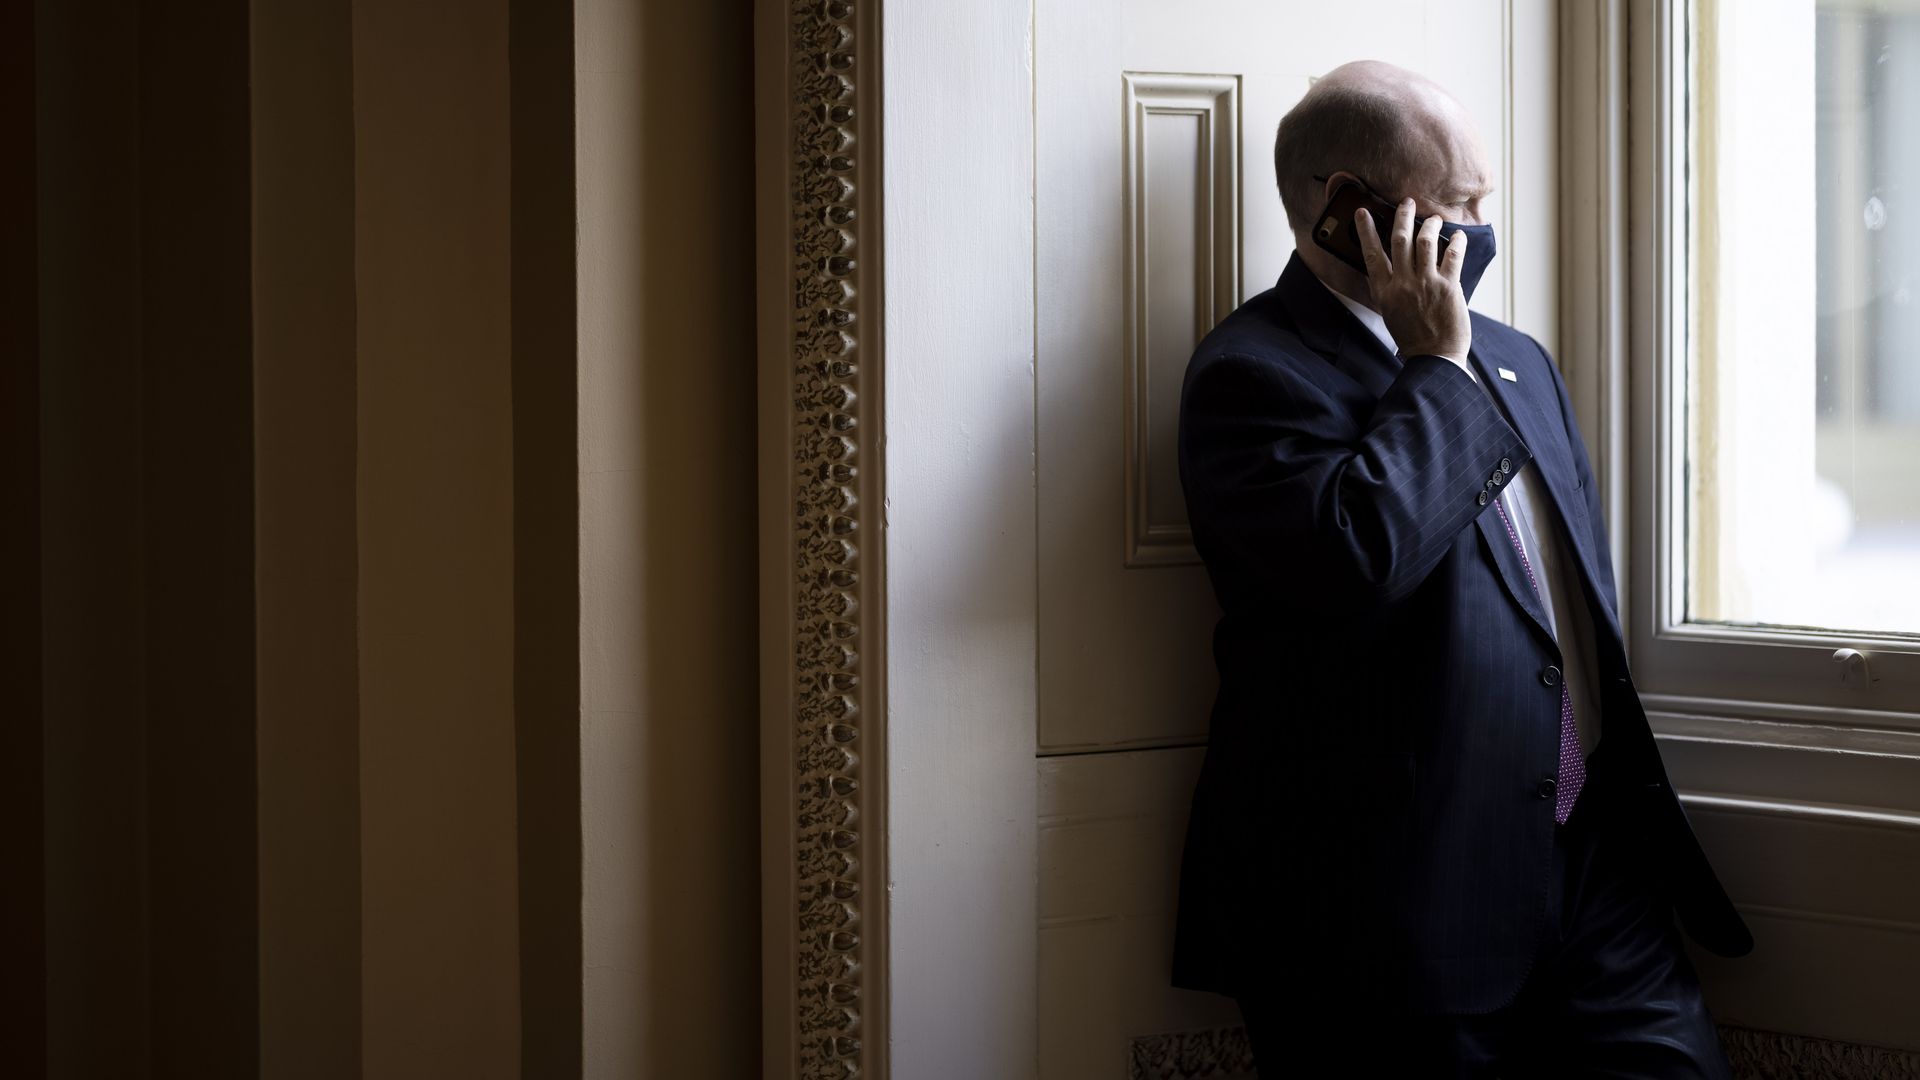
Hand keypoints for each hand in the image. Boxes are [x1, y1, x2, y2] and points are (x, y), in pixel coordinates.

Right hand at [1355, 198, 1470, 362]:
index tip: (1362, 212)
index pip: (1371, 254)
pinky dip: (1456, 242)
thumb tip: (1387, 265)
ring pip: (1425, 241)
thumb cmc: (1412, 336)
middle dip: (1403, 216)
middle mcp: (1403, 284)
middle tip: (1407, 203)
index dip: (1366, 230)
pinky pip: (1452, 255)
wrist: (1434, 356)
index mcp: (1384, 291)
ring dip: (1429, 224)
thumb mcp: (1389, 311)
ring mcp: (1426, 283)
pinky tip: (1458, 236)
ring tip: (1433, 218)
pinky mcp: (1449, 286)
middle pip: (1400, 240)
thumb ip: (1387, 287)